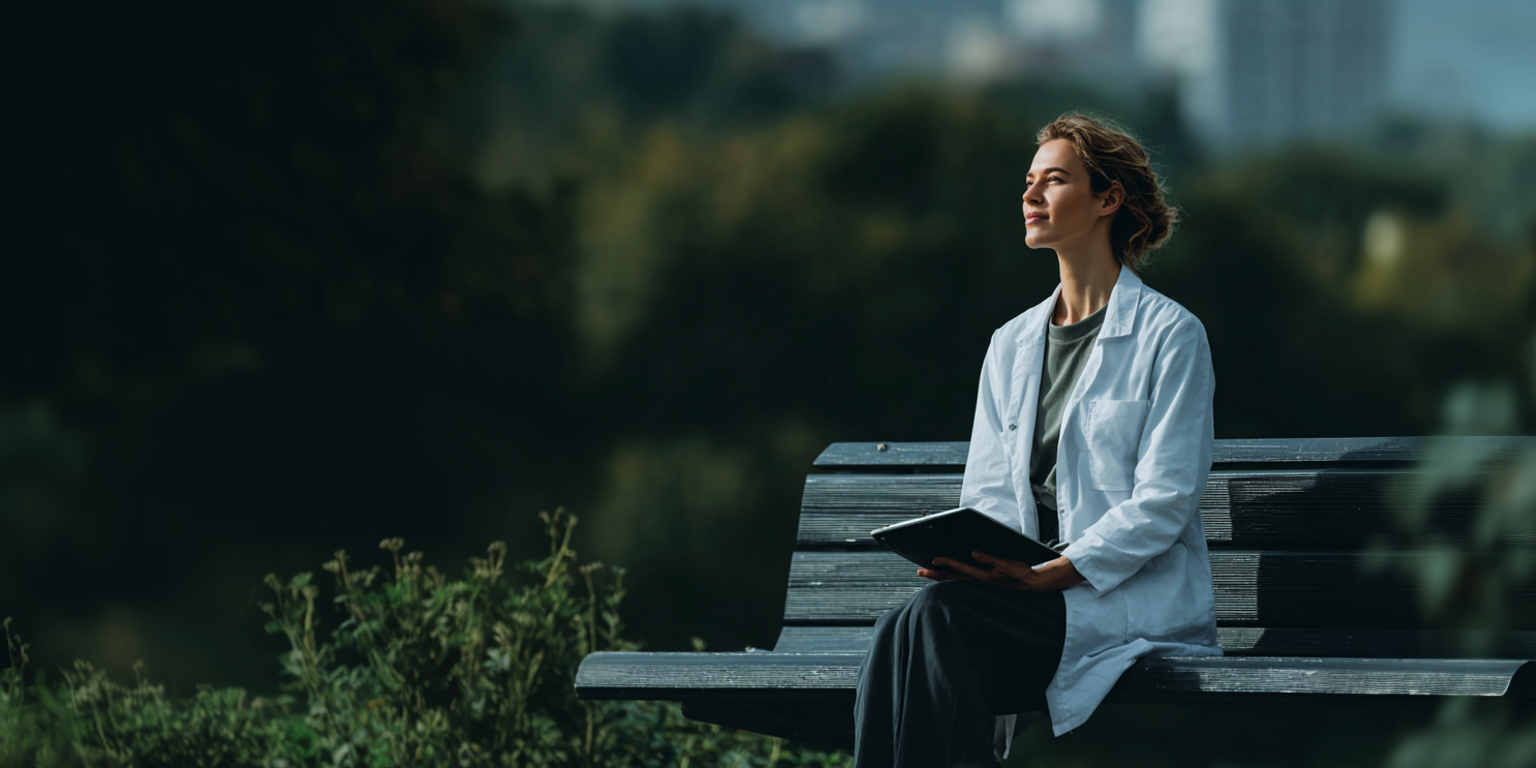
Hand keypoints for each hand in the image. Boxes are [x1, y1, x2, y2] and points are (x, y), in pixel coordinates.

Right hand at [921, 551, 1085, 591]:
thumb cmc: (1019, 574)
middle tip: (920, 568)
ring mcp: (993, 575)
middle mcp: (984, 579)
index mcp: (981, 578)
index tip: (922, 569)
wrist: (1040, 581)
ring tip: (936, 558)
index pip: (954, 576)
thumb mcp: (999, 568)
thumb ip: (985, 561)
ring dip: (953, 565)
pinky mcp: (1005, 570)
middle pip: (956, 575)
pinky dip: (983, 558)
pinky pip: (993, 563)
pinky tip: (973, 552)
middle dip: (937, 572)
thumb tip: (970, 552)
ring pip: (969, 571)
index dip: (938, 574)